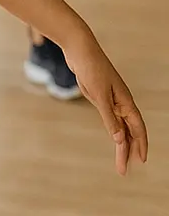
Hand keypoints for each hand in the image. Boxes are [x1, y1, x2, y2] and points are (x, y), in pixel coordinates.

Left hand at [63, 36, 149, 173]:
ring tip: (121, 161)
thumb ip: (109, 118)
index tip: (141, 161)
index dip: (140, 145)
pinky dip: (114, 130)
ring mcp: (111, 100)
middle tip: (124, 170)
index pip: (137, 129)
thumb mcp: (98, 95)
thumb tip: (119, 139)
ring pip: (120, 126)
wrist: (79, 49)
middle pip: (129, 131)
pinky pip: (111, 118)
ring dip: (121, 143)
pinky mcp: (101, 96)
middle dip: (129, 151)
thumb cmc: (91, 69)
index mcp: (125, 102)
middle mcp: (121, 103)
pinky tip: (115, 139)